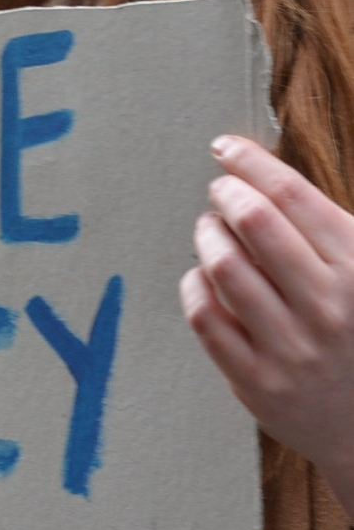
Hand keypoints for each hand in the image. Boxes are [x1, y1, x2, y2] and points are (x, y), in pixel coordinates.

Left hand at [180, 133, 353, 518]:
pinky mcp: (256, 381)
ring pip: (223, 267)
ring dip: (207, 235)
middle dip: (227, 193)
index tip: (226, 149)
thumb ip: (334, 235)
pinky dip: (194, 287)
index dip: (252, 162)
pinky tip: (201, 277)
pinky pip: (205, 317)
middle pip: (255, 223)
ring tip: (210, 229)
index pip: (295, 197)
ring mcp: (290, 346)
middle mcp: (328, 306)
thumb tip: (272, 179)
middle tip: (220, 190)